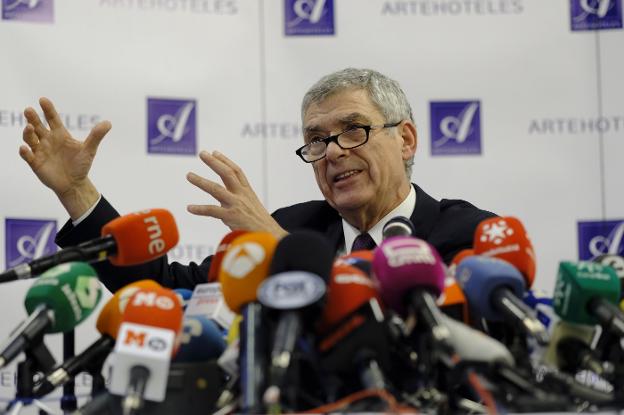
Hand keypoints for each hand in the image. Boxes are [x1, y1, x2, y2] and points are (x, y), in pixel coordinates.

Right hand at [19, 97, 110, 218]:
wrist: (74, 184)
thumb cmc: (81, 165)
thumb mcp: (89, 150)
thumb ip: (96, 136)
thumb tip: (108, 123)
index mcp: (60, 134)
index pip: (52, 119)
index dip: (48, 109)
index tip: (43, 100)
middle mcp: (48, 140)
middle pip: (37, 126)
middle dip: (32, 118)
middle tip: (29, 110)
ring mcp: (40, 151)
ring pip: (29, 138)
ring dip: (28, 132)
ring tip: (30, 128)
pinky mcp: (35, 162)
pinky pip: (27, 155)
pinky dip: (24, 152)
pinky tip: (25, 148)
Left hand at [187, 151, 287, 239]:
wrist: (270, 235)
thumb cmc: (260, 224)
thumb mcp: (252, 206)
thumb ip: (239, 200)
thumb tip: (224, 199)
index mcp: (248, 192)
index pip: (237, 171)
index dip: (225, 161)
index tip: (214, 153)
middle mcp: (242, 195)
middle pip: (227, 173)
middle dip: (214, 163)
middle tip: (202, 153)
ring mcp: (236, 205)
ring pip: (216, 189)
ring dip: (201, 181)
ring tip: (189, 175)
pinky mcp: (232, 216)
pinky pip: (212, 210)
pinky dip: (200, 209)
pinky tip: (189, 208)